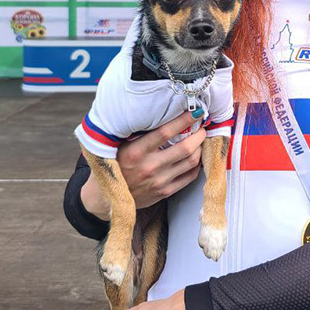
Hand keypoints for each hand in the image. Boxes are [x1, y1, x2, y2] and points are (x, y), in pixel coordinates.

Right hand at [82, 112, 204, 219]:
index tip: (195, 111)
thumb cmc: (115, 165)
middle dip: (198, 134)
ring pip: (191, 162)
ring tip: (199, 140)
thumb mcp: (120, 145)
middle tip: (201, 126)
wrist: (108, 197)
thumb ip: (139, 132)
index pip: (165, 132)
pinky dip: (196, 164)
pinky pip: (189, 177)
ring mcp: (159, 181)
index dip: (184, 120)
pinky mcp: (165, 192)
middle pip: (185, 148)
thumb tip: (163, 112)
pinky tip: (195, 157)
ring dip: (199, 148)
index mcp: (136, 152)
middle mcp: (149, 167)